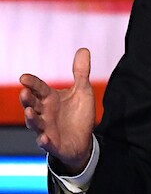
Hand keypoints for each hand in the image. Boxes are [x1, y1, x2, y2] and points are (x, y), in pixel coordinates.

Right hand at [19, 48, 95, 174]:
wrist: (83, 139)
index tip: (24, 77)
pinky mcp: (53, 144)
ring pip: (35, 124)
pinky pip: (46, 143)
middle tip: (24, 92)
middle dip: (27, 100)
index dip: (32, 83)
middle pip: (32, 105)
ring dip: (31, 119)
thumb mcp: (83, 91)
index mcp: (50, 99)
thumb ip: (81, 72)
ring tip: (30, 112)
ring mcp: (46, 129)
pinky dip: (44, 141)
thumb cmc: (78, 113)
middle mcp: (44, 113)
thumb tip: (84, 49)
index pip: (39, 88)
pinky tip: (44, 138)